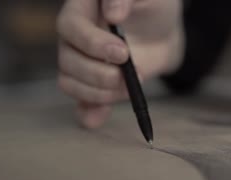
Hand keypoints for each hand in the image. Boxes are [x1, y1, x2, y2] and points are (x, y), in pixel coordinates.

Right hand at [56, 0, 183, 127]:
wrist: (162, 31)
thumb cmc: (153, 6)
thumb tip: (112, 14)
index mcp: (81, 10)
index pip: (71, 28)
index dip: (93, 44)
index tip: (123, 53)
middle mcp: (74, 38)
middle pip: (68, 61)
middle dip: (101, 74)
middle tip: (134, 72)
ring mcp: (80, 62)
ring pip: (70, 83)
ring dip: (101, 92)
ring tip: (131, 86)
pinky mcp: (93, 84)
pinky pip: (79, 103)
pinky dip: (88, 114)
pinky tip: (99, 117)